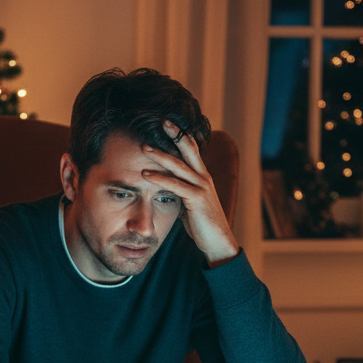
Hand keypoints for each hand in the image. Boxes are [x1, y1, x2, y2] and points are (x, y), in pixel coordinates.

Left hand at [141, 121, 239, 266]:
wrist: (218, 242)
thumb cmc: (202, 225)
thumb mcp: (189, 203)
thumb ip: (180, 191)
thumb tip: (165, 188)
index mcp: (202, 176)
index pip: (192, 149)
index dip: (181, 135)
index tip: (167, 123)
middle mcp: (204, 177)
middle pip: (189, 149)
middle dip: (175, 133)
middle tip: (161, 119)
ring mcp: (202, 187)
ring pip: (179, 165)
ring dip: (160, 155)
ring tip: (143, 147)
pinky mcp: (197, 199)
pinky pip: (175, 185)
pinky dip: (159, 179)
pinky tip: (145, 175)